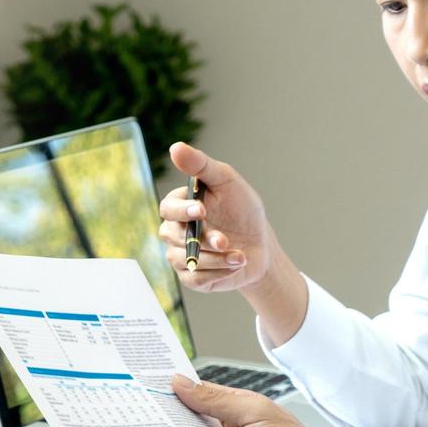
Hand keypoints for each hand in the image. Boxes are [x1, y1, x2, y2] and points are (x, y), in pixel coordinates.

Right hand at [160, 143, 308, 342]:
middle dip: (202, 239)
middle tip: (225, 240)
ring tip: (240, 255)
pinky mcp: (191, 278)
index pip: (168, 208)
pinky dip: (219, 272)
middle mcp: (175, 232)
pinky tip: (235, 264)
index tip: (201, 210)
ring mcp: (181, 256)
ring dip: (216, 258)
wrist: (259, 246)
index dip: (182, 211)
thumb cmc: (242, 210)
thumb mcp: (227, 182)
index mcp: (180, 207)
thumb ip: (201, 165)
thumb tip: (175, 147)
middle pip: (173, 236)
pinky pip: (196, 279)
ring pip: (187, 260)